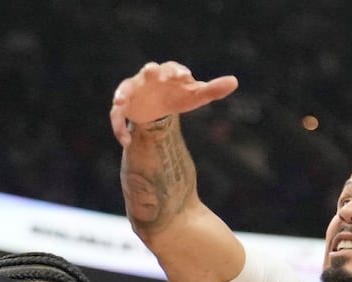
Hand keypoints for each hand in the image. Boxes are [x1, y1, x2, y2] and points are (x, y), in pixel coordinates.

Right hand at [109, 61, 238, 145]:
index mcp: (168, 73)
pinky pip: (116, 116)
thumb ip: (213, 89)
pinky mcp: (123, 106)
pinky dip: (119, 128)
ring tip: (120, 102)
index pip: (172, 68)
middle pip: (147, 71)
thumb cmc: (178, 96)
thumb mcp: (195, 96)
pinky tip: (126, 142)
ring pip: (125, 89)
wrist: (157, 107)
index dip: (177, 72)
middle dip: (148, 71)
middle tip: (150, 71)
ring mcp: (133, 90)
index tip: (185, 77)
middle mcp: (148, 78)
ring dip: (122, 94)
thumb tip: (234, 81)